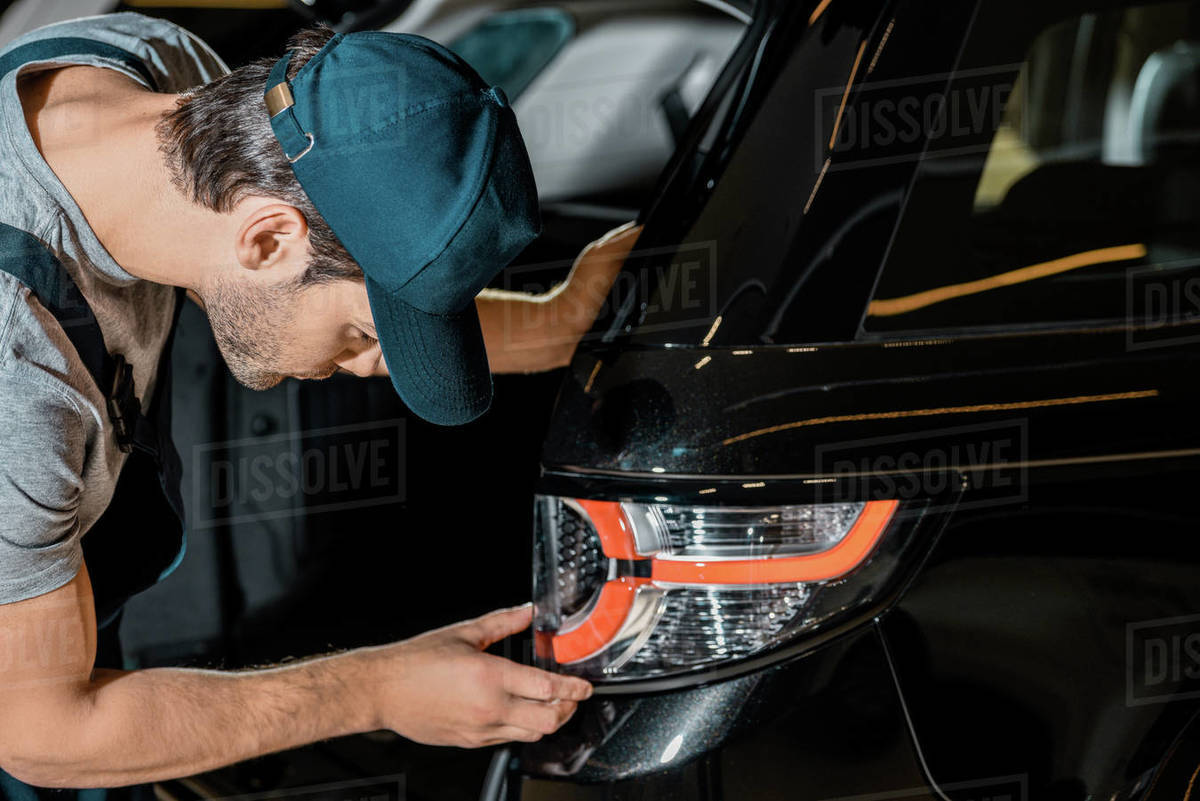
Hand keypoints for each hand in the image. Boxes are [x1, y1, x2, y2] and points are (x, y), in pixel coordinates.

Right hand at [367, 604, 592, 746]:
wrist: (382, 690)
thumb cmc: (415, 662)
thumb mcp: (463, 633)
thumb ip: (502, 621)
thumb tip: (527, 611)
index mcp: (490, 677)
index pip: (548, 688)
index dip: (574, 688)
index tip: (585, 686)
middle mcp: (489, 708)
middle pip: (548, 720)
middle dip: (568, 709)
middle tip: (572, 696)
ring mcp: (480, 729)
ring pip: (531, 734)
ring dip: (547, 721)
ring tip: (550, 705)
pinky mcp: (469, 742)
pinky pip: (507, 739)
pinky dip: (522, 728)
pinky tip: (519, 713)